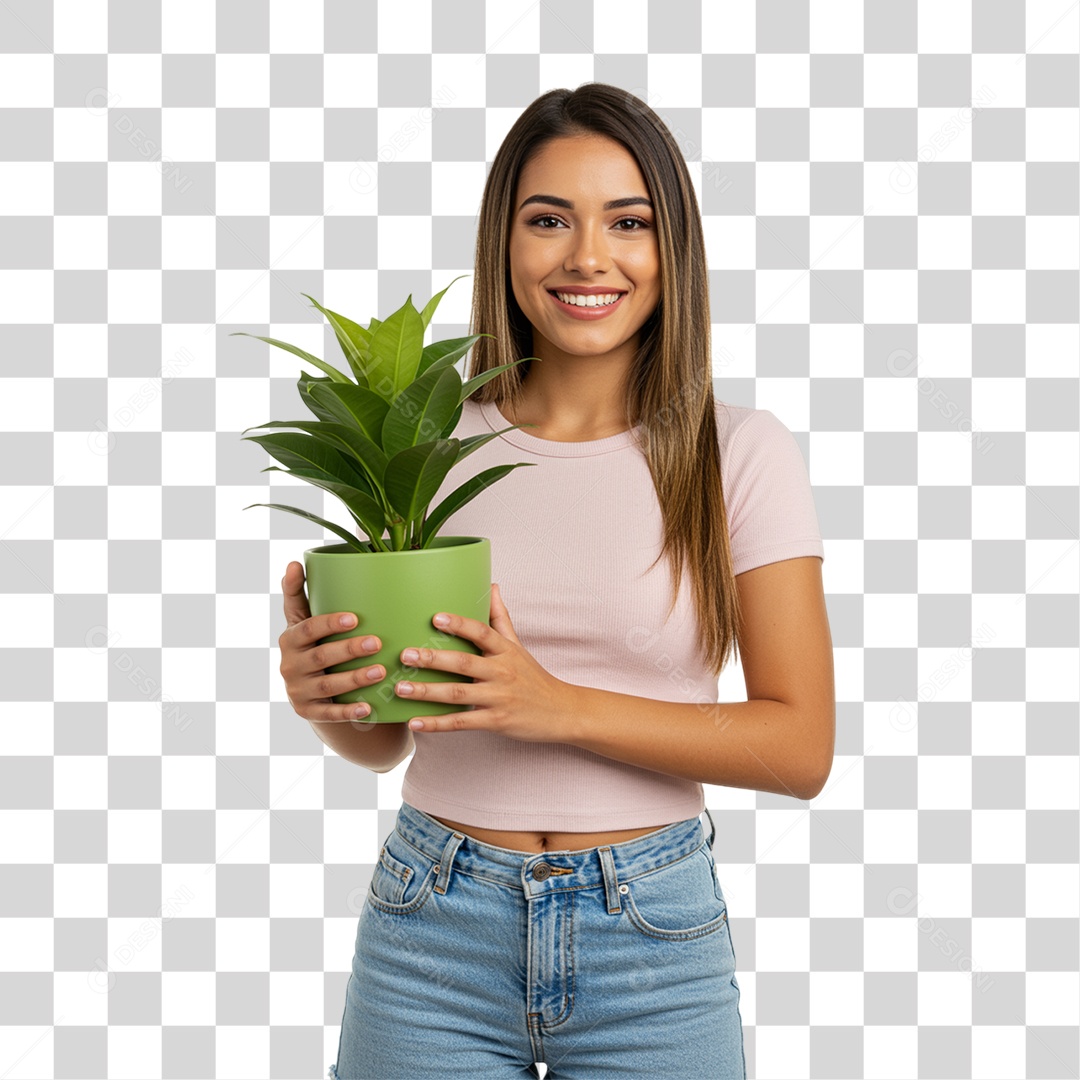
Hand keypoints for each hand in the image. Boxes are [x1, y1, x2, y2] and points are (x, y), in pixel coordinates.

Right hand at [278, 561, 386, 722]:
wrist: (310, 688)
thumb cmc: (313, 644)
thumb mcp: (304, 621)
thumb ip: (298, 595)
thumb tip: (293, 562)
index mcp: (290, 639)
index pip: (308, 629)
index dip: (329, 623)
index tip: (354, 617)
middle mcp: (289, 665)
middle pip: (321, 656)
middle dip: (349, 649)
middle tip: (377, 642)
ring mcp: (298, 691)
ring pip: (328, 685)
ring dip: (355, 678)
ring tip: (382, 671)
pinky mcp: (308, 712)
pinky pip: (329, 714)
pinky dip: (348, 712)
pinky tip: (368, 707)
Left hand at [397, 584, 576, 740]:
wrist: (562, 711)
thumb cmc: (534, 677)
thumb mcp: (519, 646)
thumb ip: (500, 618)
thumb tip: (492, 585)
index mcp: (506, 651)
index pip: (482, 632)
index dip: (459, 624)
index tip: (435, 618)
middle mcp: (502, 672)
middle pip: (464, 663)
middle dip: (433, 659)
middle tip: (405, 655)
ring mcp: (498, 698)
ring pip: (458, 694)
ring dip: (428, 692)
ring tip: (401, 688)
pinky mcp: (496, 721)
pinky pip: (462, 722)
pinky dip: (437, 724)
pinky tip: (414, 722)